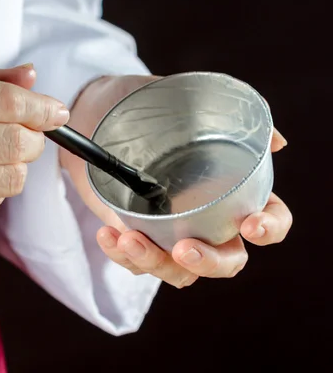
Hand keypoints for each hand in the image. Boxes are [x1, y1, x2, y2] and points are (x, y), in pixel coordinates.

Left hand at [61, 75, 291, 287]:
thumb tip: (276, 142)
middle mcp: (208, 217)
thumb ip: (230, 117)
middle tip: (183, 250)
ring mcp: (172, 231)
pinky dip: (123, 256)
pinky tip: (107, 235)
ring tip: (128, 239)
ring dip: (156, 264)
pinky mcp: (140, 237)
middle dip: (211, 263)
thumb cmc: (149, 109)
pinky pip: (139, 264)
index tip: (250, 226)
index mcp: (234, 189)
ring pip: (181, 272)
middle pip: (228, 260)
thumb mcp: (186, 103)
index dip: (269, 228)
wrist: (98, 117)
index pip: (269, 219)